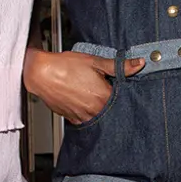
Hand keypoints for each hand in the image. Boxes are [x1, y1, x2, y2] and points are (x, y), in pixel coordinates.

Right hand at [24, 47, 143, 124]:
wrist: (41, 74)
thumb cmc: (65, 66)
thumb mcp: (95, 62)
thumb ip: (119, 66)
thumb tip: (139, 64)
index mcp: (103, 97)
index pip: (124, 101)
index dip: (124, 94)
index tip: (122, 88)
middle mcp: (94, 111)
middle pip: (112, 111)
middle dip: (112, 103)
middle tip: (105, 91)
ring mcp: (83, 117)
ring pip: (99, 117)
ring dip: (99, 109)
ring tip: (92, 95)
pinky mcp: (73, 119)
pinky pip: (86, 119)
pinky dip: (88, 112)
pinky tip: (83, 101)